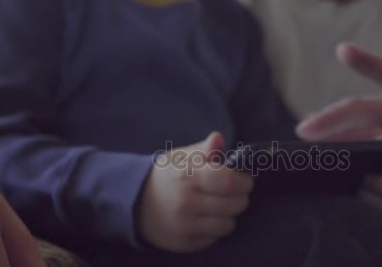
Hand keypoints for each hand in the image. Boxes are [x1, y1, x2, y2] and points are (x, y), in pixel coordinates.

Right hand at [139, 133, 252, 252]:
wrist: (136, 203)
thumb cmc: (166, 176)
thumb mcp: (181, 157)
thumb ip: (203, 149)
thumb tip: (218, 138)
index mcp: (186, 176)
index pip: (228, 182)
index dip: (244, 182)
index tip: (245, 181)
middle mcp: (185, 203)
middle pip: (235, 205)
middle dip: (240, 197)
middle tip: (232, 193)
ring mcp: (184, 225)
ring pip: (228, 224)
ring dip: (229, 215)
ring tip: (219, 206)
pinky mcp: (184, 243)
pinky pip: (215, 238)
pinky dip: (215, 229)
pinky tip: (205, 218)